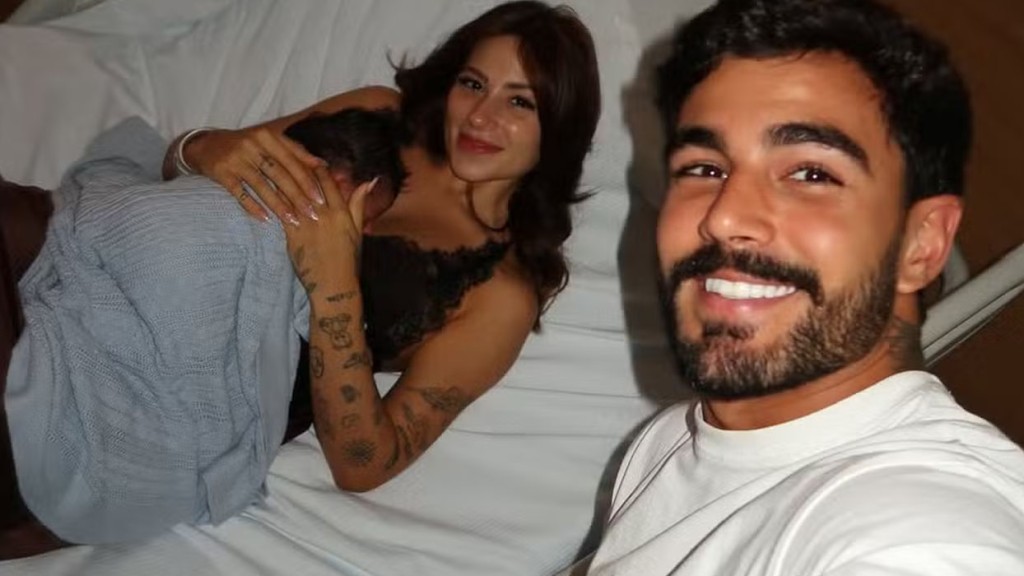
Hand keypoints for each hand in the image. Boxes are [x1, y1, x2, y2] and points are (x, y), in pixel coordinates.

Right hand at [185, 125, 326, 224]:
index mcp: (267, 137)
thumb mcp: (270, 143)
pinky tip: (265, 219)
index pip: (292, 160)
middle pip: (279, 174)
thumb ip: (295, 152)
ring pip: (261, 185)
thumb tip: (323, 165)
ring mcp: (235, 159)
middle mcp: (252, 145)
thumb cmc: (247, 147)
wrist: (206, 145)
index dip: (308, 180)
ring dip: (278, 205)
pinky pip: (239, 193)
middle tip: (312, 214)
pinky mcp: (221, 172)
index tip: (321, 198)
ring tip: (293, 221)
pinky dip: (252, 206)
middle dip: (297, 196)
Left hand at [284, 169, 375, 300]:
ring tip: (274, 168)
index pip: (327, 182)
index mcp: (341, 212)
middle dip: (297, 169)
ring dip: (283, 180)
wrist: (333, 284)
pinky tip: (267, 190)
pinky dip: (275, 199)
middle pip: (308, 184)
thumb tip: (369, 180)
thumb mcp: (358, 229)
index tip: (310, 159)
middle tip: (287, 157)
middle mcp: (324, 215)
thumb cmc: (348, 258)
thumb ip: (359, 203)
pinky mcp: (292, 235)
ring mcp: (307, 225)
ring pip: (293, 195)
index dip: (318, 167)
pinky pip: (282, 212)